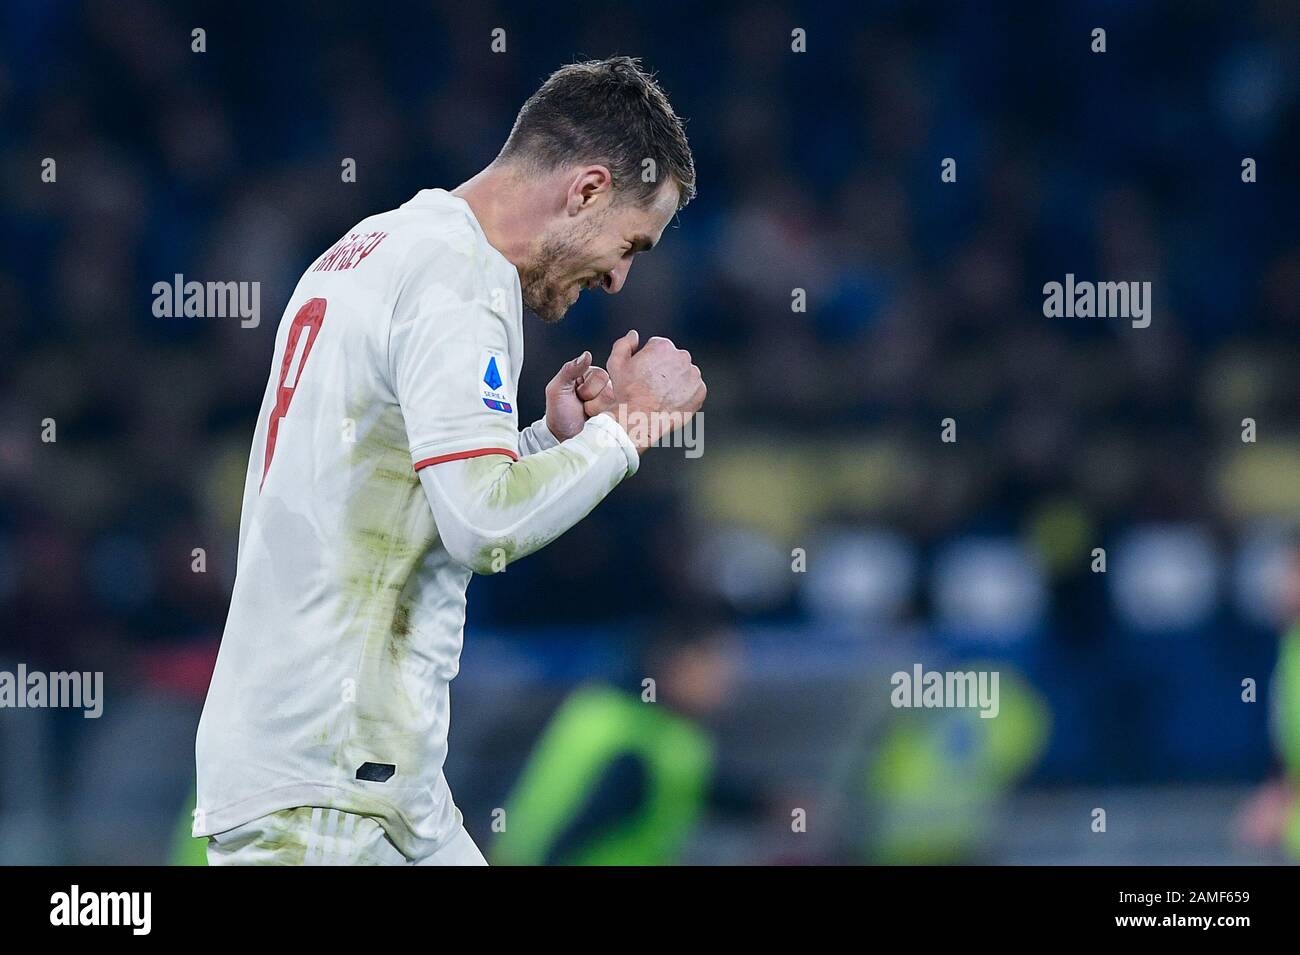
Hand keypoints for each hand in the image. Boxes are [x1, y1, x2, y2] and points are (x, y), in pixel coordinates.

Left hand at [544, 350, 616, 440]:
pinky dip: (606, 419)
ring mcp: (611, 401)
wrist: (563, 438)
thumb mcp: (557, 389)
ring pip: (614, 402)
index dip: (587, 390)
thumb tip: (586, 355)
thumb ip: (569, 370)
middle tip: (582, 406)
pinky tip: (597, 421)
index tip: (576, 395)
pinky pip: (619, 414)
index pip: (600, 376)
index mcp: (589, 375)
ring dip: (598, 412)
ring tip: (588, 415)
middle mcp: (603, 385)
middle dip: (593, 401)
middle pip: (609, 389)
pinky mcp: (617, 414)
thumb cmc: (559, 414)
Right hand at [602, 329, 706, 451]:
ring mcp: (693, 374)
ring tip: (661, 396)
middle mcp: (682, 356)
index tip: (643, 375)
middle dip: (664, 370)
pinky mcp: (700, 391)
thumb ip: (624, 344)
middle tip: (652, 387)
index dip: (648, 361)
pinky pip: (693, 390)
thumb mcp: (616, 364)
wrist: (640, 419)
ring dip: (676, 381)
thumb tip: (634, 335)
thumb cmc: (626, 392)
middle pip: (673, 360)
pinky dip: (685, 395)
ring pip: (684, 374)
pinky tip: (671, 403)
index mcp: (663, 346)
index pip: (658, 348)